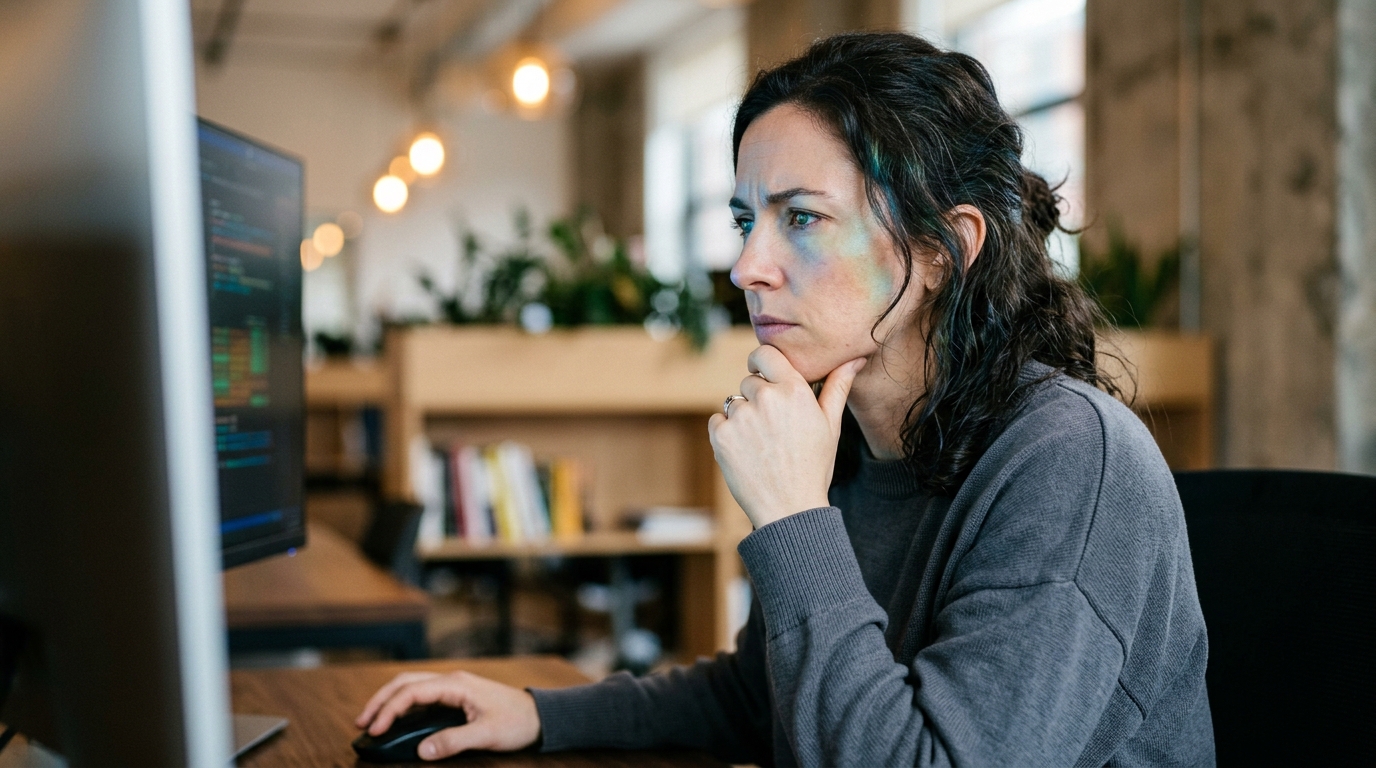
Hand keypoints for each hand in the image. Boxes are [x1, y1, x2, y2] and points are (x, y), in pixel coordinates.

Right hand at [354, 670, 541, 759]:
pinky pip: (422, 695)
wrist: (540, 716)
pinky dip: (404, 705)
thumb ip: (453, 742)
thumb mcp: (486, 735)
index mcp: (456, 684)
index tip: (375, 730)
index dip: (389, 710)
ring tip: (371, 721)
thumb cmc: (518, 722)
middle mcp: (451, 680)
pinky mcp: (456, 695)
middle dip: (380, 700)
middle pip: (405, 682)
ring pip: (412, 686)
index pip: (412, 691)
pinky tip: (395, 719)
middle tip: (361, 723)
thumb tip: (421, 751)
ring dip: (389, 700)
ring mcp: (453, 687)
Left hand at [708, 346, 865, 528]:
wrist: (790, 509)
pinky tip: (747, 452)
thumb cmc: (814, 466)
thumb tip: (854, 359)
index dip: (761, 362)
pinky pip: (718, 421)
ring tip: (762, 445)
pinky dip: (727, 433)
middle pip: (750, 381)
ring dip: (743, 417)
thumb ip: (837, 387)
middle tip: (773, 428)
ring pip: (734, 402)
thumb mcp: (830, 425)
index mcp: (794, 390)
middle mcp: (766, 398)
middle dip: (757, 398)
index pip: (765, 354)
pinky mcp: (721, 435)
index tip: (763, 374)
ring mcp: (741, 417)